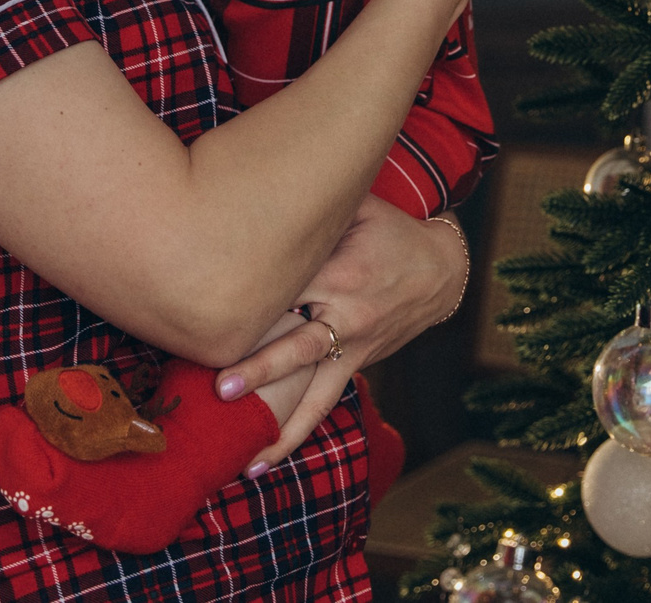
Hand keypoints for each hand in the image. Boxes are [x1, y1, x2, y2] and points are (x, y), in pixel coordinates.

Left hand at [216, 195, 468, 468]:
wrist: (440, 270)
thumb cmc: (388, 230)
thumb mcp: (359, 207)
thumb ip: (317, 207)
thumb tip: (258, 189)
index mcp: (343, 272)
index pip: (291, 287)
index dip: (253, 297)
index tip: (210, 309)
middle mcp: (348, 314)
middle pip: (299, 346)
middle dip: (262, 369)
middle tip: (222, 388)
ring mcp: (353, 346)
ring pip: (312, 389)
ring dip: (278, 421)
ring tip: (245, 453)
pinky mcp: (356, 364)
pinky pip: (323, 402)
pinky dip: (296, 433)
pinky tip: (264, 460)